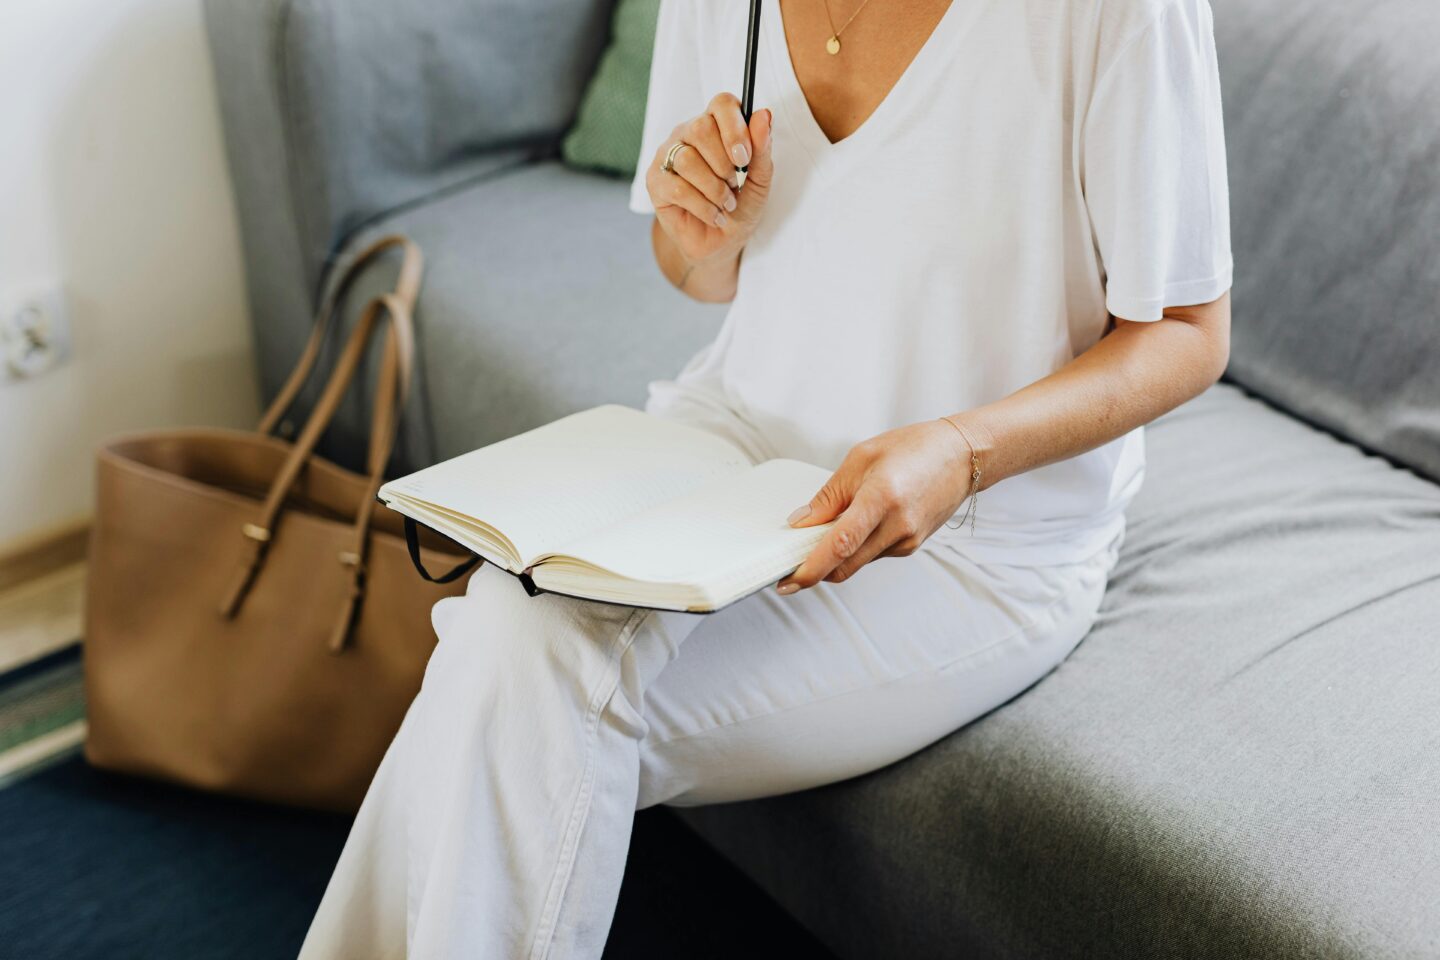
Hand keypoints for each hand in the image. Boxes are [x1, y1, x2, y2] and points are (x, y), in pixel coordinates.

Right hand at [645, 93, 773, 266]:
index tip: (745, 157)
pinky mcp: (655, 181)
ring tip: (725, 203)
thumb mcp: (760, 179)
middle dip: (723, 162)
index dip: (735, 128)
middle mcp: (688, 134)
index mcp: (715, 125)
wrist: (721, 241)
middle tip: (734, 183)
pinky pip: (678, 187)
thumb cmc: (739, 206)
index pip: (721, 103)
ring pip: (687, 159)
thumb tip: (764, 115)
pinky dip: (702, 206)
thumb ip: (762, 148)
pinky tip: (713, 215)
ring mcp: (667, 156)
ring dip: (714, 188)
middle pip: (700, 127)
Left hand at [777, 420, 977, 593]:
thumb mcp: (862, 458)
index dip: (812, 567)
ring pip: (857, 562)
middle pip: (845, 566)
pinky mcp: (911, 546)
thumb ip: (830, 495)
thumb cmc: (913, 448)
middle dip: (815, 572)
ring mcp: (907, 540)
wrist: (963, 456)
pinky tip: (856, 526)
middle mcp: (897, 526)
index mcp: (881, 498)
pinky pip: (873, 554)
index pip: (841, 544)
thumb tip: (802, 522)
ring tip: (824, 533)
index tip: (789, 580)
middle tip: (789, 571)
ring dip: (835, 557)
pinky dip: (856, 548)